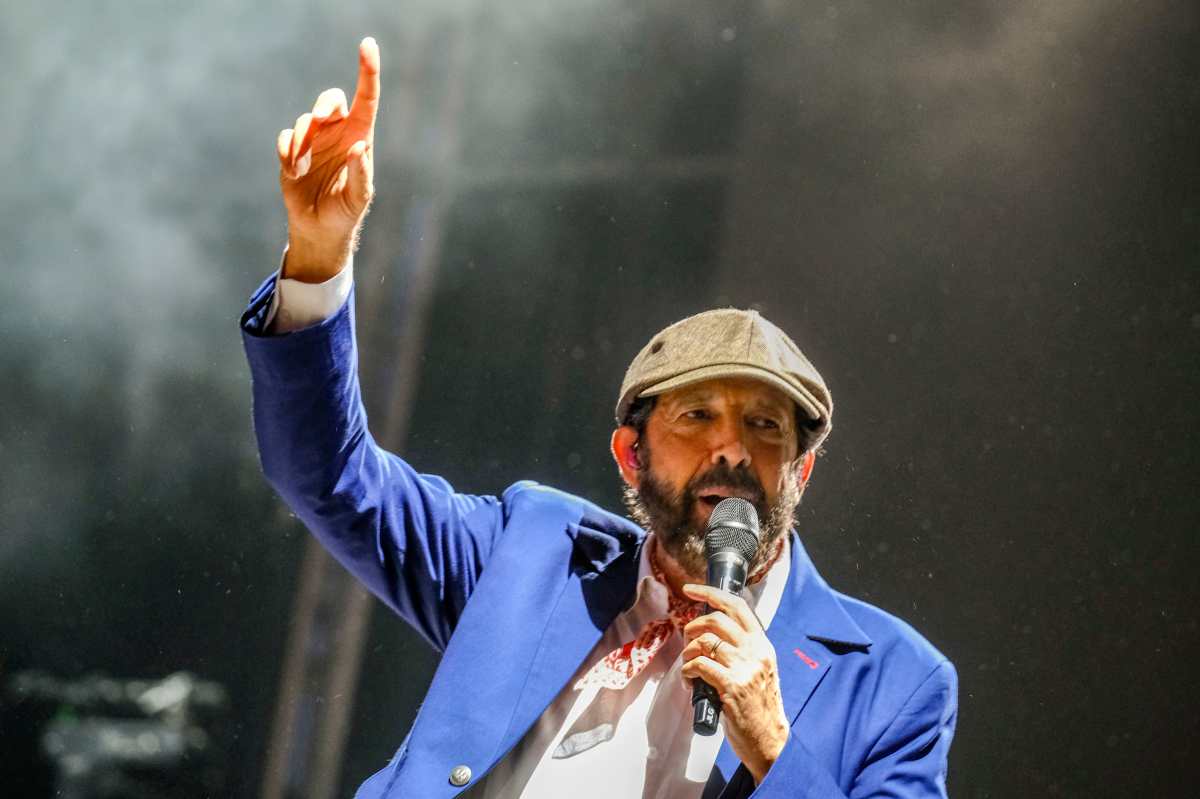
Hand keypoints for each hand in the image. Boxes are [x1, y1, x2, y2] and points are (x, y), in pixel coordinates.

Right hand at [277, 37, 379, 282]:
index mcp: (359, 137)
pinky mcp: (292, 152)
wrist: (319, 228)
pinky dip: (287, 151)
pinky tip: (293, 170)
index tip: (367, 45)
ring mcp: (313, 141)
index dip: (368, 71)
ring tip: (303, 166)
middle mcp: (337, 133)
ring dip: (303, 138)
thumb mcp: (359, 197)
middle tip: (321, 118)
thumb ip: (360, 173)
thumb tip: (358, 148)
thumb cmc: (346, 212)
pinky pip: (286, 138)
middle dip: (324, 104)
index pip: (366, 98)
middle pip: (330, 100)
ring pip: (304, 119)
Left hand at [680, 583, 789, 784]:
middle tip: (687, 640)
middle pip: (715, 620)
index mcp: (762, 644)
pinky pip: (698, 665)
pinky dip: (686, 671)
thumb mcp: (760, 669)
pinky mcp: (731, 686)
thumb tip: (713, 631)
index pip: (737, 606)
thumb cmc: (760, 706)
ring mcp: (744, 668)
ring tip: (688, 667)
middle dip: (693, 626)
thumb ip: (744, 649)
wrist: (770, 739)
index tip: (691, 589)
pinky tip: (688, 681)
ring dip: (687, 653)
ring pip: (703, 643)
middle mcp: (755, 651)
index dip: (711, 593)